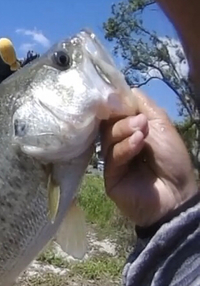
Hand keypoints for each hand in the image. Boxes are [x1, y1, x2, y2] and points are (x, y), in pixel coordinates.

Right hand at [101, 88, 197, 226]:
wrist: (177, 195)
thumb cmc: (172, 160)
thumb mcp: (162, 126)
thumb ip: (144, 106)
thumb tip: (121, 90)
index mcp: (130, 129)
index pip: (115, 112)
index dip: (114, 103)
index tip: (115, 96)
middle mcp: (118, 142)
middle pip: (108, 123)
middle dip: (122, 118)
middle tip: (140, 122)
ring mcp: (112, 159)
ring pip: (107, 138)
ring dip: (124, 131)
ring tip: (142, 132)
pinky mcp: (108, 175)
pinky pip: (112, 156)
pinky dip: (125, 147)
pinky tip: (138, 143)